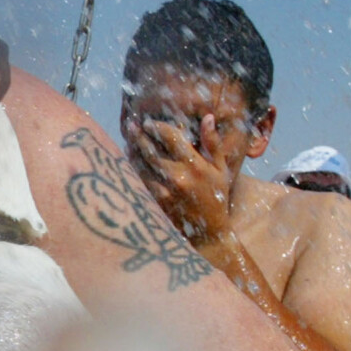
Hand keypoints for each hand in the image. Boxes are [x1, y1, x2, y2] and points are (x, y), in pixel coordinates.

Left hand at [121, 114, 236, 242]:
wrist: (208, 232)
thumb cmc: (217, 197)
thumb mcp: (221, 169)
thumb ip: (213, 143)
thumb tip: (207, 117)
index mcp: (196, 165)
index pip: (171, 137)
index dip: (158, 127)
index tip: (150, 122)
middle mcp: (179, 176)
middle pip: (153, 150)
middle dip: (141, 136)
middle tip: (133, 126)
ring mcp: (167, 190)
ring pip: (144, 165)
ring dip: (134, 150)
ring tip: (129, 139)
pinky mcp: (158, 201)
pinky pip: (142, 180)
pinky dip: (135, 167)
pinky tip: (130, 159)